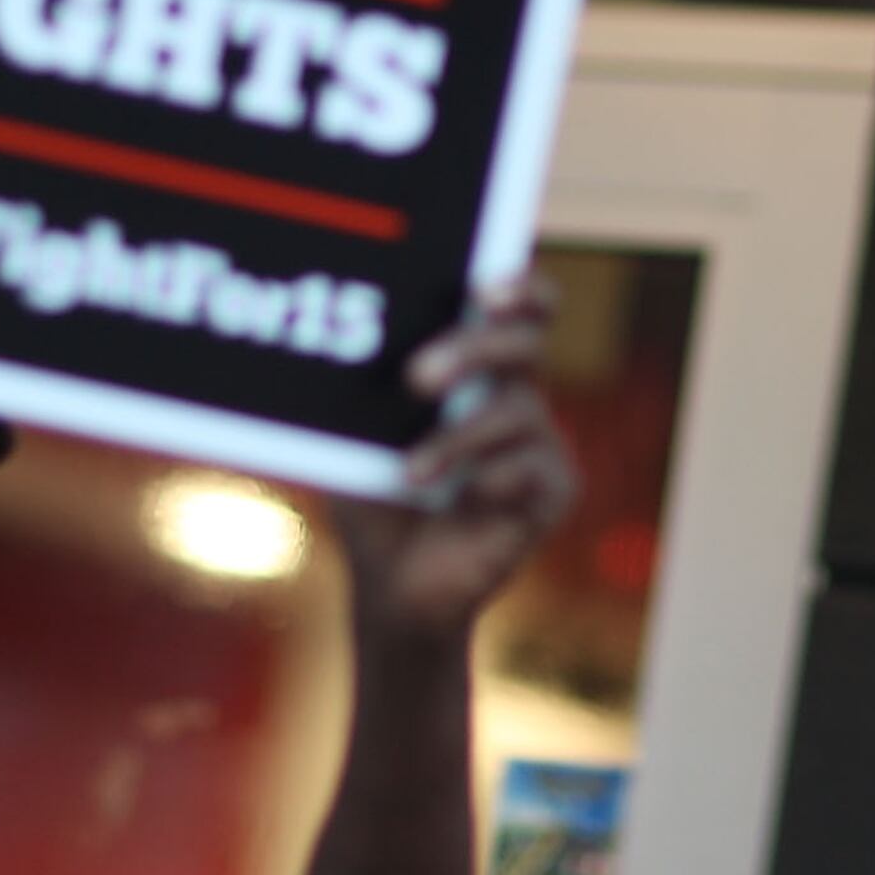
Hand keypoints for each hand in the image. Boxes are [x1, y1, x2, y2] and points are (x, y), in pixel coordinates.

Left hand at [334, 277, 577, 645]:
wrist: (393, 588)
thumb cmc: (374, 498)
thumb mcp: (355, 436)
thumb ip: (357, 390)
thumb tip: (320, 341)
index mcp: (479, 367)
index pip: (519, 306)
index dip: (518, 286)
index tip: (484, 289)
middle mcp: (517, 394)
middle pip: (525, 342)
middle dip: (473, 349)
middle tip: (416, 378)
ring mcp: (540, 444)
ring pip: (517, 411)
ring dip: (458, 438)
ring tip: (412, 473)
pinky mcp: (553, 493)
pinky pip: (531, 469)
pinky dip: (489, 480)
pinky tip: (463, 500)